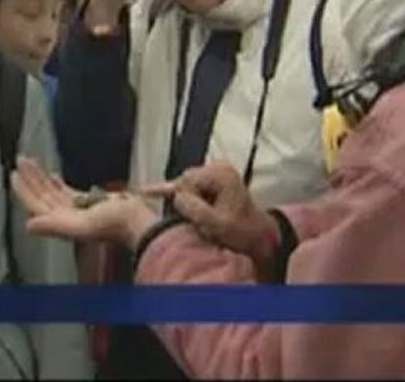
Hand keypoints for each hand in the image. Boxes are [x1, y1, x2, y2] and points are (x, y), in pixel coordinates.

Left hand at [11, 157, 158, 249]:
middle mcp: (67, 216)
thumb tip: (28, 226)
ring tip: (32, 163)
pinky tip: (53, 175)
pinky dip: (57, 183)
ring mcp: (78, 209)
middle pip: (42, 195)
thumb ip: (53, 226)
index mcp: (62, 222)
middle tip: (21, 161)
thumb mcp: (82, 225)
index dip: (23, 190)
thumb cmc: (116, 225)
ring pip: (52, 192)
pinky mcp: (90, 202)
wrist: (140, 221)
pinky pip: (67, 192)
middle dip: (31, 179)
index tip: (14, 174)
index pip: (36, 204)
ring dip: (41, 177)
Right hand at [153, 162, 279, 275]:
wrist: (259, 236)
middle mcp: (219, 168)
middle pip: (185, 181)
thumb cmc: (243, 232)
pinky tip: (146, 191)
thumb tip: (177, 197)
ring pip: (184, 186)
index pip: (188, 181)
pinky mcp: (211, 182)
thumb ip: (196, 209)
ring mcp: (215, 173)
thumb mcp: (218, 224)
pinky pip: (187, 186)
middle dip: (186, 201)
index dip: (187, 201)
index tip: (196, 217)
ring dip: (186, 202)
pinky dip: (171, 191)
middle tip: (196, 220)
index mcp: (222, 175)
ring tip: (198, 218)